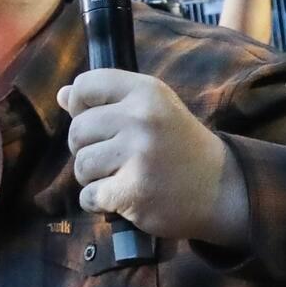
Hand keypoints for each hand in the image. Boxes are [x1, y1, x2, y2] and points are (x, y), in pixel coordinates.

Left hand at [59, 69, 248, 248]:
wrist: (223, 190)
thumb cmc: (178, 145)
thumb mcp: (152, 109)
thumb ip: (107, 100)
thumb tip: (62, 95)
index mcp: (146, 92)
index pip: (85, 85)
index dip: (80, 104)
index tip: (95, 119)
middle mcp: (142, 119)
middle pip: (77, 130)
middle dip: (87, 147)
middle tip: (115, 157)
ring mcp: (138, 156)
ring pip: (80, 165)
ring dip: (93, 177)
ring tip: (121, 176)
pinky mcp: (134, 192)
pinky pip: (88, 195)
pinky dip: (98, 201)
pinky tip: (121, 197)